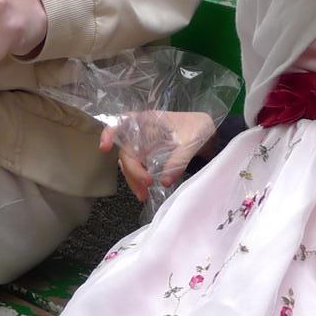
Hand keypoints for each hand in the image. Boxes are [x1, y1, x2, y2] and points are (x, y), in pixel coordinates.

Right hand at [100, 111, 218, 202]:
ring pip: (130, 163)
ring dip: (133, 179)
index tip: (104, 148)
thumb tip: (164, 182)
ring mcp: (144, 145)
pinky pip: (138, 169)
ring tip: (143, 195)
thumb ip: (179, 160)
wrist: (211, 135)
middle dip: (132, 170)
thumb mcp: (192, 142)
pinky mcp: (149, 157)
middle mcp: (142, 132)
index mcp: (149, 120)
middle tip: (145, 187)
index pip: (123, 122)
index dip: (110, 133)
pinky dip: (139, 181)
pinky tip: (145, 192)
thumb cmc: (199, 129)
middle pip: (126, 151)